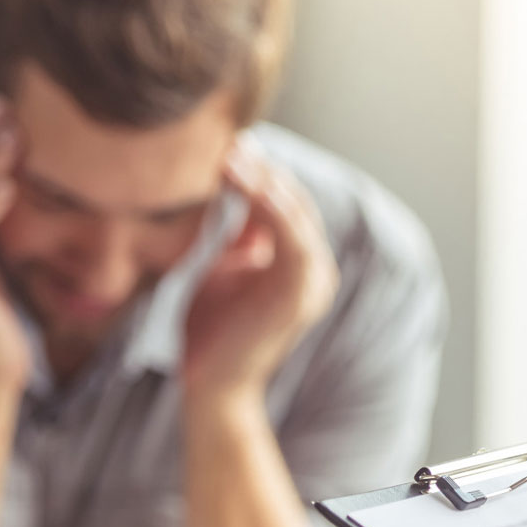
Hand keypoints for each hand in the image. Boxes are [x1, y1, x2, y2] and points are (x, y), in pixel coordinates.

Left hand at [182, 140, 338, 397]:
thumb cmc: (213, 331)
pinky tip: (249, 184)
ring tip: (233, 155)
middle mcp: (314, 269)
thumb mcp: (224, 269)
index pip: (284, 204)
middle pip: (294, 202)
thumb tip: (237, 190)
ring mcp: (313, 282)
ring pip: (296, 214)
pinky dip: (273, 208)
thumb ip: (238, 235)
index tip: (225, 145)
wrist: (212, 385)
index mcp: (298, 263)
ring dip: (265, 181)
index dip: (258, 172)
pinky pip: (294, 238)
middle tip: (228, 141)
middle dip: (262, 169)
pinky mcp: (301, 294)